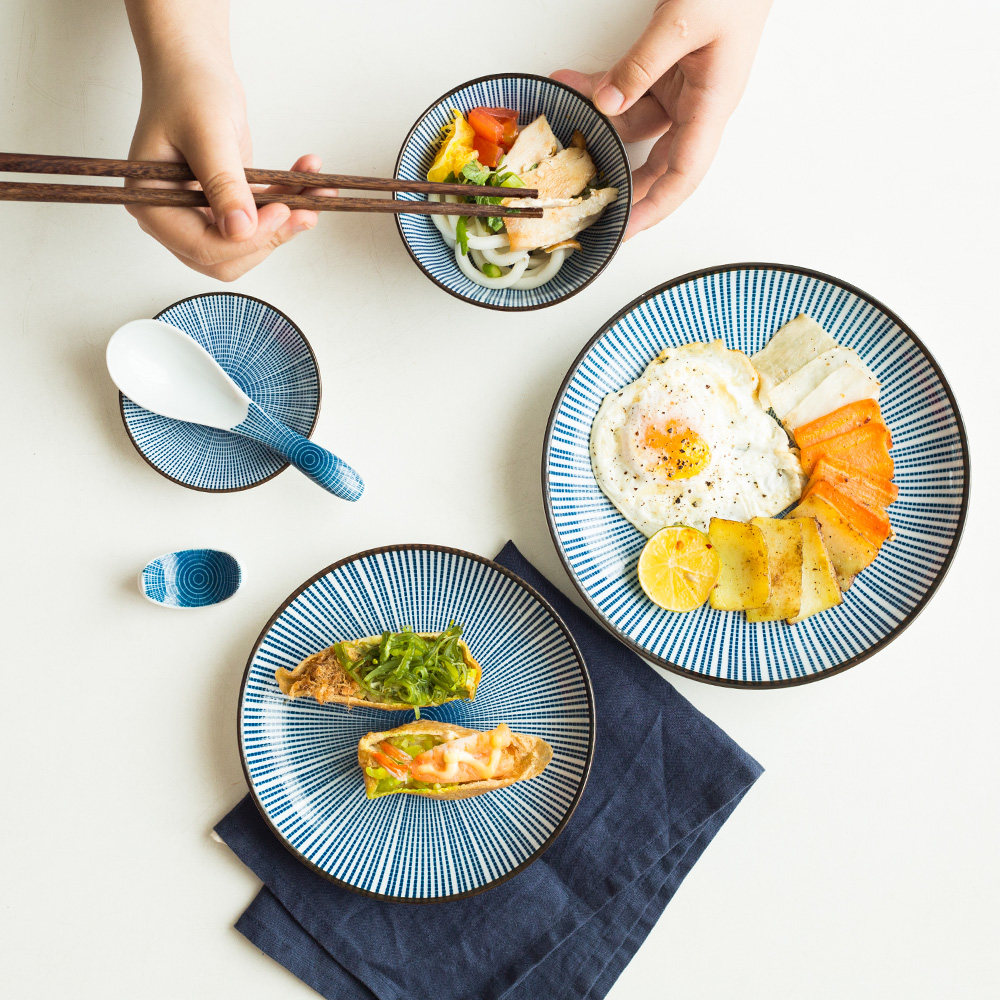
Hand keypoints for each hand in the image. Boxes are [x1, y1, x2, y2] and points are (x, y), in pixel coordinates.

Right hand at [124, 1, 330, 279]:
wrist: (194, 66)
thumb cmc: (188, 88)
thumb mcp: (208, 134)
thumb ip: (223, 184)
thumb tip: (241, 230)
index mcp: (151, 204)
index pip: (203, 247)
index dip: (246, 239)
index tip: (280, 212)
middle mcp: (171, 218)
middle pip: (227, 257)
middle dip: (270, 237)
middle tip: (304, 210)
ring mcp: (198, 216)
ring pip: (250, 244)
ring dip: (287, 223)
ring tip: (317, 193)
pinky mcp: (224, 208)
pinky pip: (260, 223)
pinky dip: (288, 204)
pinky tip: (310, 183)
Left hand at [553, 0, 770, 237]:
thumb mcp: (683, 22)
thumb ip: (641, 65)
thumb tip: (607, 104)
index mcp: (712, 105)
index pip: (682, 175)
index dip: (654, 208)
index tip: (626, 230)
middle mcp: (699, 105)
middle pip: (656, 161)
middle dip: (620, 178)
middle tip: (586, 200)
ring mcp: (684, 88)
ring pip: (635, 122)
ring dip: (599, 119)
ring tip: (565, 109)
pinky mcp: (672, 69)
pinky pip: (631, 90)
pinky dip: (603, 89)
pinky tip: (574, 83)